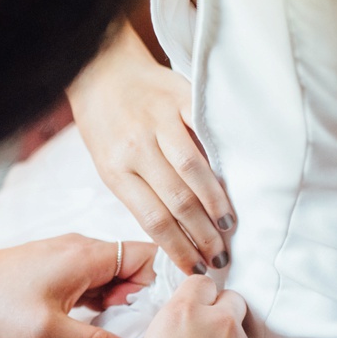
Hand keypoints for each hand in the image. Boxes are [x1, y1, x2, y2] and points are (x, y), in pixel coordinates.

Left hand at [0, 234, 157, 337]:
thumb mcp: (48, 332)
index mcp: (88, 255)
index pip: (150, 256)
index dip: (165, 284)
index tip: (167, 317)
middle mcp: (81, 249)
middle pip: (134, 268)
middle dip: (145, 302)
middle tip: (146, 337)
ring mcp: (67, 259)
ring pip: (113, 278)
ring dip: (121, 306)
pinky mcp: (53, 272)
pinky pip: (92, 284)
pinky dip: (101, 305)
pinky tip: (94, 333)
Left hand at [69, 21, 234, 274]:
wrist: (100, 68)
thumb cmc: (106, 124)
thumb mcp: (108, 164)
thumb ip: (139, 192)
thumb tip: (177, 232)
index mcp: (115, 170)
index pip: (153, 220)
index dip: (178, 248)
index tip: (195, 269)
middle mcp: (136, 147)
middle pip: (178, 201)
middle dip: (203, 235)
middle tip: (221, 257)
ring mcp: (158, 121)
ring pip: (194, 170)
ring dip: (216, 203)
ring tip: (229, 227)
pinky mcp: (179, 96)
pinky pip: (205, 131)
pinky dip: (222, 158)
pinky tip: (236, 181)